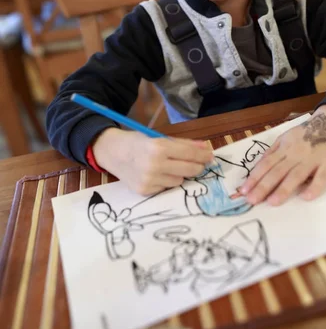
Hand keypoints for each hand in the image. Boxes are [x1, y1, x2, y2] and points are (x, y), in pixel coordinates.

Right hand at [93, 128, 212, 194]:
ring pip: (180, 181)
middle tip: (199, 163)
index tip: (210, 156)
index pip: (189, 153)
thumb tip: (206, 148)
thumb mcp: (159, 137)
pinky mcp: (145, 191)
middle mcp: (154, 165)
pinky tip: (159, 174)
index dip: (203, 155)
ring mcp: (149, 180)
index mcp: (158, 147)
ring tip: (171, 167)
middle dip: (197, 166)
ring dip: (180, 174)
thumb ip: (183, 144)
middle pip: (189, 170)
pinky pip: (166, 188)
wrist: (112, 153)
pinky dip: (167, 182)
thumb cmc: (138, 142)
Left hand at [240, 106, 325, 205]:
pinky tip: (306, 197)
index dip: (254, 178)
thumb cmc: (306, 134)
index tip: (243, 191)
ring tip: (272, 202)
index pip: (266, 164)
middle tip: (252, 201)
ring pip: (296, 175)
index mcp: (284, 148)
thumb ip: (273, 152)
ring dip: (284, 189)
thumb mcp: (286, 137)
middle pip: (277, 171)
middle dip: (263, 186)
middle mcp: (295, 154)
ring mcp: (312, 159)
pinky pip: (321, 177)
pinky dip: (314, 187)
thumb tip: (258, 167)